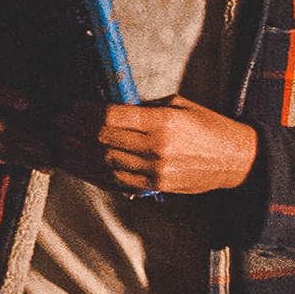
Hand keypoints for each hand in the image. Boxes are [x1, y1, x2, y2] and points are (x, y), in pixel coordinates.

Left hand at [62, 95, 262, 196]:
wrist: (236, 160)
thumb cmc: (208, 127)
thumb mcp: (179, 105)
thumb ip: (144, 107)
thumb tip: (110, 106)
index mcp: (163, 123)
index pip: (113, 118)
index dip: (87, 112)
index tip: (74, 106)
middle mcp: (156, 150)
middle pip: (104, 141)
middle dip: (76, 132)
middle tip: (59, 123)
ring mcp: (154, 172)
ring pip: (105, 164)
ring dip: (78, 155)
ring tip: (61, 144)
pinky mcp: (154, 188)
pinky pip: (115, 182)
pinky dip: (93, 174)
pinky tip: (78, 166)